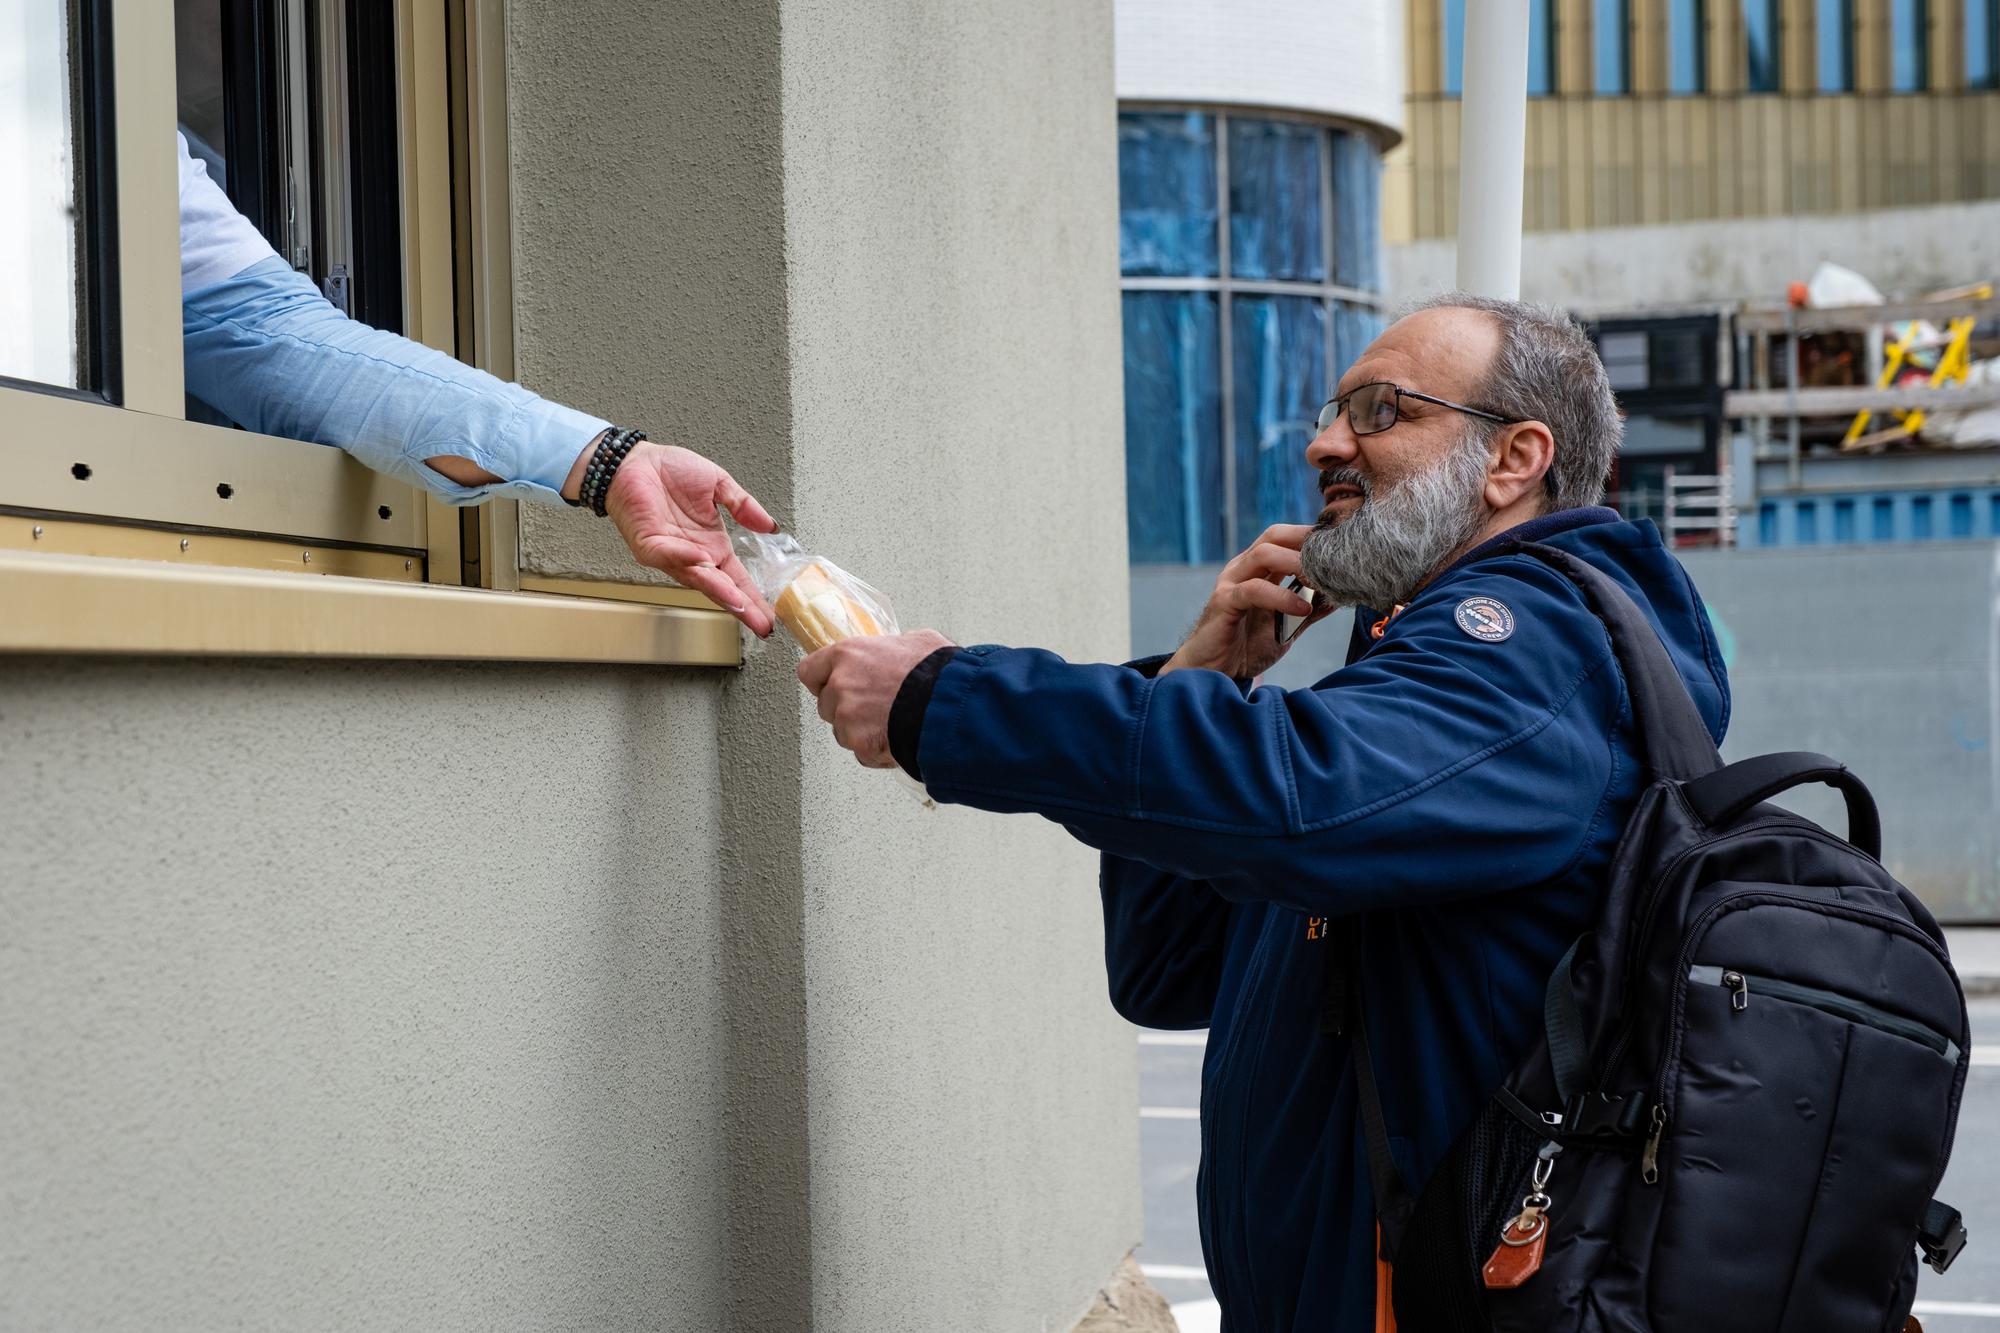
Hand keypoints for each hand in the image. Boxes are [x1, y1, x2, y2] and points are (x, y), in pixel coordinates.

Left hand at [604, 441, 778, 635]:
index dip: (754, 596)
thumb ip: (744, 505)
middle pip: (721, 588)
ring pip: (696, 578)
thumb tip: (770, 526)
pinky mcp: (649, 545)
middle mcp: (694, 555)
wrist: (633, 461)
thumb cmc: (669, 471)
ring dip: (717, 590)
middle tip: (761, 624)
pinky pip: (668, 555)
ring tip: (739, 602)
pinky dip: (685, 558)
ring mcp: (671, 554)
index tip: (771, 614)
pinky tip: (702, 561)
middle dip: (741, 606)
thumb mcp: (719, 484)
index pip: (737, 578)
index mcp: (712, 544)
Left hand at [797, 630, 955, 767]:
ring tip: (892, 723)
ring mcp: (848, 719)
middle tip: (874, 706)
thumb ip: (892, 649)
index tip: (830, 684)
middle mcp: (840, 686)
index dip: (821, 680)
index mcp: (847, 655)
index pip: (810, 671)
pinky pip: (863, 753)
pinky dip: (877, 751)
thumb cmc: (937, 672)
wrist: (949, 706)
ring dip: (861, 732)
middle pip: (826, 705)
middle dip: (845, 709)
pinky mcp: (862, 746)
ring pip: (843, 732)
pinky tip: (898, 738)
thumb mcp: (916, 641)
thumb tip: (897, 653)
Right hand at [1159, 524, 1333, 677]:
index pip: (1284, 538)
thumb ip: (1309, 610)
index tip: (1340, 545)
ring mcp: (1230, 583)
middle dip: (1305, 542)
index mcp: (1257, 570)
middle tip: (1333, 557)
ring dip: (1296, 563)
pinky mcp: (1223, 602)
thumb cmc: (1246, 647)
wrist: (1213, 674)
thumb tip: (1338, 597)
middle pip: (1274, 536)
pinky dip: (1281, 597)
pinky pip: (1254, 590)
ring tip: (1320, 580)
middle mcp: (1242, 569)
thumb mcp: (1287, 627)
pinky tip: (1302, 608)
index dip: (1311, 537)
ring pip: (1263, 555)